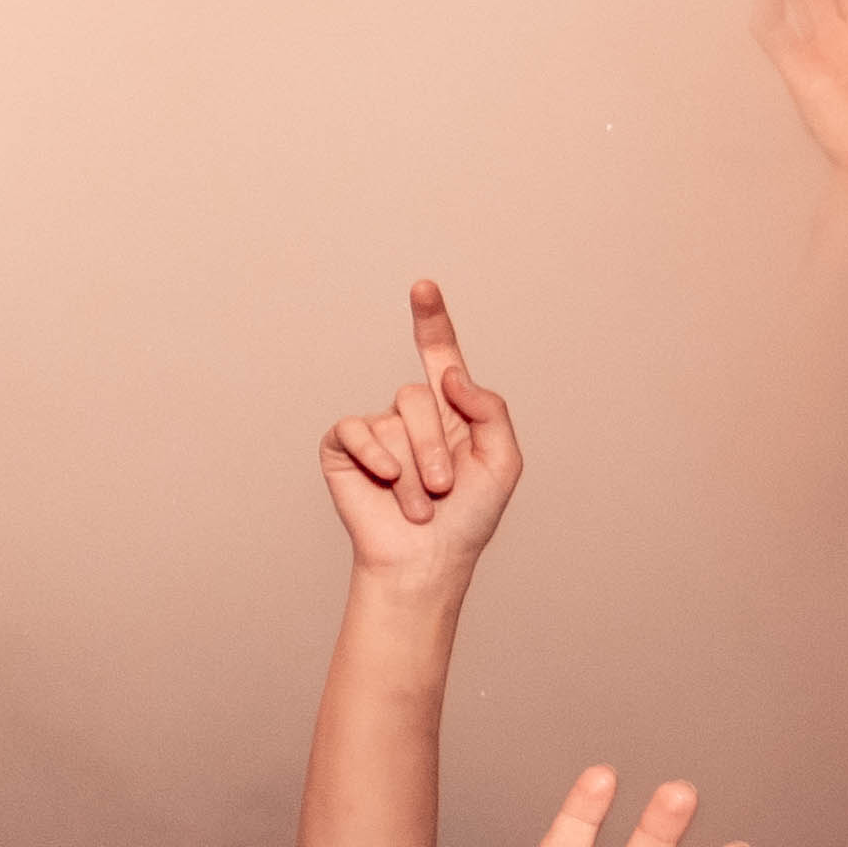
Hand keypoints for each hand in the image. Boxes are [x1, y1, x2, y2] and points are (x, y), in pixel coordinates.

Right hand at [321, 280, 523, 586]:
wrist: (426, 560)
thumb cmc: (469, 517)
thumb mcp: (503, 461)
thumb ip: (489, 408)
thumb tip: (449, 374)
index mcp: (451, 410)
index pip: (439, 355)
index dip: (431, 320)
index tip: (423, 286)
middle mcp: (411, 414)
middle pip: (417, 394)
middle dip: (435, 446)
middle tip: (443, 488)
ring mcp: (376, 429)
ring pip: (393, 420)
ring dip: (412, 469)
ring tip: (420, 504)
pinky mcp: (344, 448)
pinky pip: (355, 432)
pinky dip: (376, 459)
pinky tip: (385, 483)